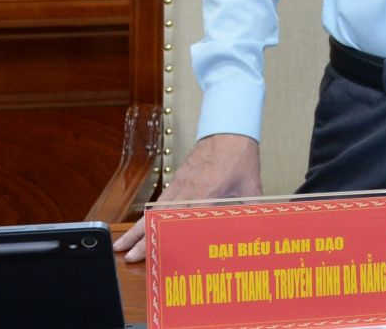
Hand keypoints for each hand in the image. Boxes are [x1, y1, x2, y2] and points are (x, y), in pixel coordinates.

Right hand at [114, 133, 261, 261]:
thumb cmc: (240, 155)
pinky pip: (158, 201)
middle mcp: (188, 190)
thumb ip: (254, 208)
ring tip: (122, 245)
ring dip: (137, 229)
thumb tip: (263, 224)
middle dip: (143, 240)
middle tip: (128, 256)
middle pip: (160, 219)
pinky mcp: (177, 179)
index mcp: (207, 194)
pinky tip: (138, 226)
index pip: (184, 223)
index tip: (158, 256)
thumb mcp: (251, 185)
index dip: (170, 240)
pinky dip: (146, 216)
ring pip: (153, 211)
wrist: (229, 128)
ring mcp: (180, 184)